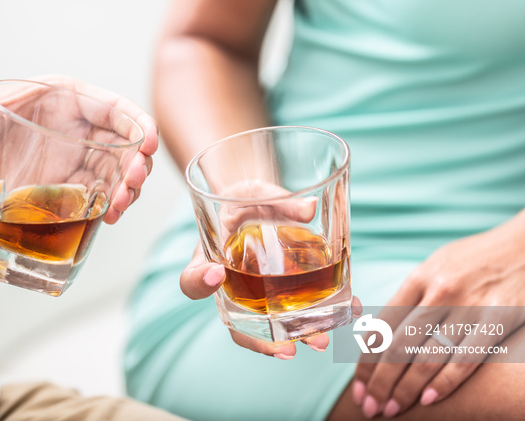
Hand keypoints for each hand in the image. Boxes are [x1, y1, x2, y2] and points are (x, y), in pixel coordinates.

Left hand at [0, 76, 156, 223]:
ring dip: (126, 189)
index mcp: (54, 99)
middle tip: (131, 186)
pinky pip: (93, 199)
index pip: (107, 106)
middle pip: (120, 143)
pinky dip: (106, 208)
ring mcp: (66, 162)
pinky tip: (106, 219)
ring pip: (113, 174)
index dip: (134, 122)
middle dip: (136, 163)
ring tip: (119, 207)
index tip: (147, 143)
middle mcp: (69, 129)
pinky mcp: (57, 192)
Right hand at [181, 181, 360, 358]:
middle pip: (237, 323)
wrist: (258, 205)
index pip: (192, 281)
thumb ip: (275, 199)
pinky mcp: (287, 293)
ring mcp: (258, 296)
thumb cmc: (246, 199)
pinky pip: (303, 310)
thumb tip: (309, 209)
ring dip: (298, 337)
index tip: (215, 273)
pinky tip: (350, 309)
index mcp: (209, 261)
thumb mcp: (255, 192)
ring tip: (322, 341)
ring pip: (272, 327)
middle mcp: (232, 288)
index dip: (200, 282)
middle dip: (263, 341)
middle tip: (287, 349)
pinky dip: (327, 314)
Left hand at [352, 215, 524, 417]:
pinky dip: (444, 384)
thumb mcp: (435, 267)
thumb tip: (381, 331)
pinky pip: (465, 359)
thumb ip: (411, 297)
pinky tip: (427, 401)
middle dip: (379, 382)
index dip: (366, 360)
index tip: (357, 386)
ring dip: (405, 389)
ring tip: (391, 410)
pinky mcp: (498, 319)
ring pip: (426, 357)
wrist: (524, 243)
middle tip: (369, 407)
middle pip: (397, 345)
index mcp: (418, 279)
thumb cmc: (474, 260)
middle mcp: (438, 292)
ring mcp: (468, 306)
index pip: (381, 326)